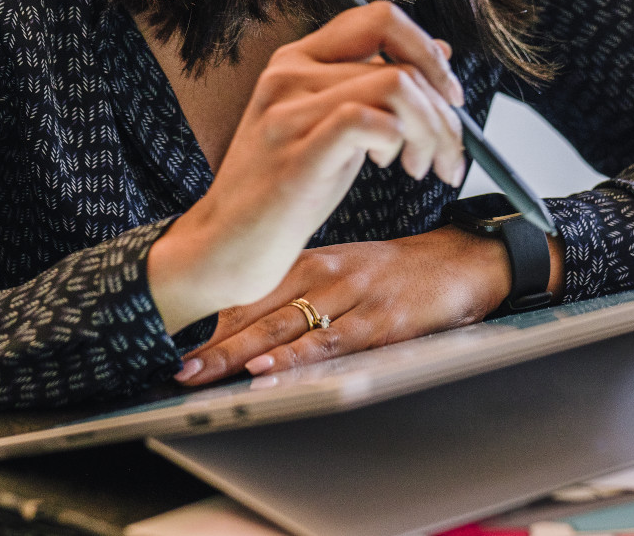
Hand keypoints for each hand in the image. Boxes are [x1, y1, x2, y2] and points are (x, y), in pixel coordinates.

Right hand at [146, 2, 467, 332]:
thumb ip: (373, 88)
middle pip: (399, 62)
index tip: (449, 95)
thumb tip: (438, 53)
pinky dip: (396, 141)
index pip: (379, 19)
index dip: (426, 51)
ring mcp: (288, 111)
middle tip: (447, 153)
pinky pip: (368, 120)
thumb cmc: (283, 191)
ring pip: (395, 86)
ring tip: (420, 166)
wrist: (226, 246)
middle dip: (442, 111)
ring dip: (429, 130)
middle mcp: (290, 74)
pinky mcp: (296, 153)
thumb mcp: (332, 127)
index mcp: (298, 59)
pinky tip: (391, 167)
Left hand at [173, 228, 513, 385]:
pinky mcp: (380, 320)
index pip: (250, 288)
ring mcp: (352, 296)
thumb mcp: (344, 270)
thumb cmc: (399, 272)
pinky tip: (266, 368)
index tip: (171, 338)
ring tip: (202, 372)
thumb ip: (299, 292)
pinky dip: (295, 356)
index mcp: (313, 260)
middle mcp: (326, 274)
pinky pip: (329, 341)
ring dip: (238, 352)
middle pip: (256, 310)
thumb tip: (247, 326)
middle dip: (211, 341)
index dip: (208, 317)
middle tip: (176, 365)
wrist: (462, 260)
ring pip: (285, 325)